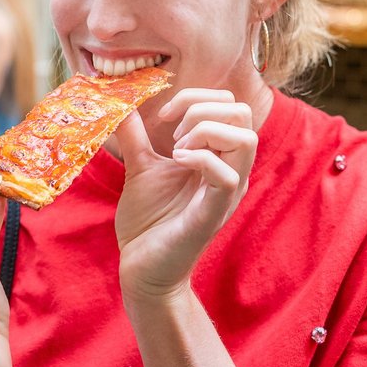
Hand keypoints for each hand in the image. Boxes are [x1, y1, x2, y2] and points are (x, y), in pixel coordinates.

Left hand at [112, 89, 255, 303]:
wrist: (141, 267)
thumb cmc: (149, 220)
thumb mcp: (141, 166)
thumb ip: (135, 134)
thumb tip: (121, 102)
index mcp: (218, 156)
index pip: (230, 105)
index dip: (196, 98)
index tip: (165, 116)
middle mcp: (231, 171)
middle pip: (243, 114)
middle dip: (202, 110)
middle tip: (173, 134)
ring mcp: (226, 192)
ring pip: (246, 139)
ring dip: (205, 132)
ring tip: (177, 151)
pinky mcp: (213, 213)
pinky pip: (227, 176)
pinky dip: (201, 159)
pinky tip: (177, 163)